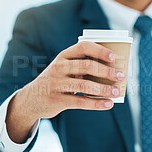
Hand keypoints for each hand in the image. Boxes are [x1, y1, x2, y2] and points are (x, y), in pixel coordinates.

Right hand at [6, 41, 124, 142]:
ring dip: (104, 89)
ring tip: (117, 92)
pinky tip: (108, 104)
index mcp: (63, 56)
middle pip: (86, 66)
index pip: (83, 47)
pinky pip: (80, 102)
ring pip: (85, 86)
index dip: (100, 50)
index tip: (115, 57)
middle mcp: (59, 67)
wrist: (31, 100)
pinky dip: (97, 103)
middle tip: (121, 76)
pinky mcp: (57, 100)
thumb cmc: (57, 81)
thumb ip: (83, 68)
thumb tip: (112, 74)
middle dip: (106, 71)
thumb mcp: (65, 70)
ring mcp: (56, 84)